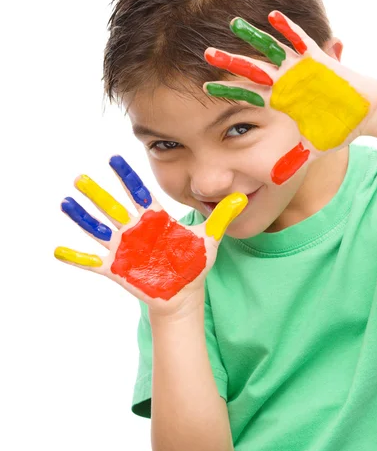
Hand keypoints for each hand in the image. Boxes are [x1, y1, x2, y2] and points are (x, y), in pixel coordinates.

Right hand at [54, 155, 246, 316]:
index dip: (127, 177)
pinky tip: (58, 250)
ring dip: (82, 217)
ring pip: (98, 229)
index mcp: (155, 220)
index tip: (114, 158)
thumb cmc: (193, 263)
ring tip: (66, 202)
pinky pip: (92, 262)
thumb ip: (222, 216)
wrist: (183, 292)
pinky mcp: (117, 269)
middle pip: (113, 208)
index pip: (139, 194)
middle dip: (98, 194)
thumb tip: (244, 196)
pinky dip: (76, 257)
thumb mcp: (209, 238)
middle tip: (81, 177)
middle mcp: (135, 230)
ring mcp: (124, 249)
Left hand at [202, 10, 376, 184]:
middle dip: (230, 62)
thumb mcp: (312, 149)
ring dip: (253, 37)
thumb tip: (277, 180)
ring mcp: (300, 69)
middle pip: (251, 69)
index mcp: (281, 101)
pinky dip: (288, 29)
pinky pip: (300, 40)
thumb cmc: (339, 129)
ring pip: (271, 49)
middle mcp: (286, 82)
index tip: (205, 88)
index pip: (247, 94)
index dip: (227, 91)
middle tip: (206, 53)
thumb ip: (293, 161)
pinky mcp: (318, 60)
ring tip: (234, 24)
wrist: (367, 113)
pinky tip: (272, 17)